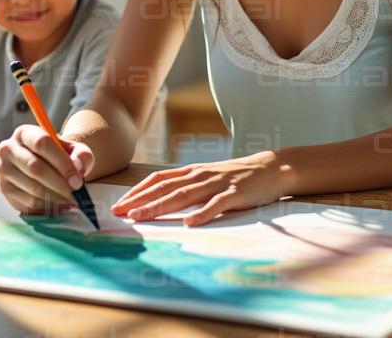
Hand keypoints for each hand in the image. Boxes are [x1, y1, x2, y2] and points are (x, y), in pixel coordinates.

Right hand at [0, 124, 95, 214]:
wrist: (43, 165)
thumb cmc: (58, 156)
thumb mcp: (73, 149)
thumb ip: (81, 154)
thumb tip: (78, 168)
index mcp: (25, 133)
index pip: (42, 144)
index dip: (62, 163)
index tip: (77, 181)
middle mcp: (9, 148)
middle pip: (35, 167)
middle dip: (60, 184)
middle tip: (76, 195)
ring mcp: (4, 169)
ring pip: (32, 187)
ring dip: (56, 198)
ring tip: (71, 202)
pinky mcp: (5, 188)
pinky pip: (28, 201)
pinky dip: (48, 207)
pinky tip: (60, 206)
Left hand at [111, 151, 289, 226]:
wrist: (271, 167)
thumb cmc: (236, 176)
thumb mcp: (207, 177)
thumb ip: (187, 186)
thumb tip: (160, 200)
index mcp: (192, 171)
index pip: (158, 179)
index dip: (137, 191)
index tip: (119, 205)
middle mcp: (200, 175)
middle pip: (165, 188)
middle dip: (141, 201)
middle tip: (120, 213)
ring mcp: (217, 183)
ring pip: (185, 195)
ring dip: (161, 206)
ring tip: (142, 217)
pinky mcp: (236, 193)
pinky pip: (217, 204)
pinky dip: (203, 214)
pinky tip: (190, 223)